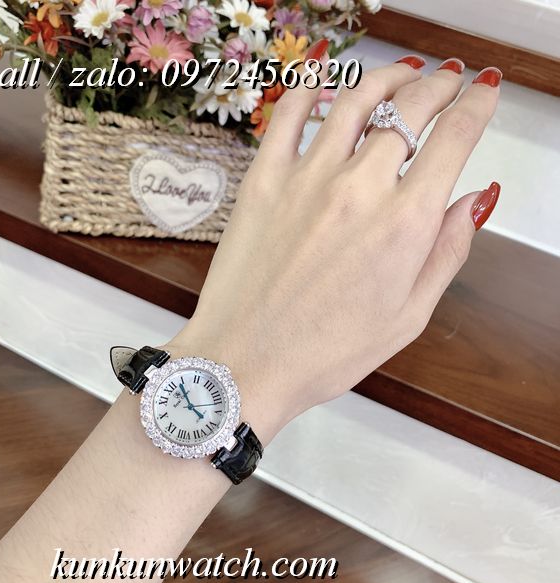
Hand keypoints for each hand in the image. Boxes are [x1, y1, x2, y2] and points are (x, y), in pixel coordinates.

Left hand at [168, 55, 500, 442]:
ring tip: (404, 73)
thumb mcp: (408, 316)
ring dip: (388, 77)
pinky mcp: (262, 181)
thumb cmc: (325, 352)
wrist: (245, 362)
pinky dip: (310, 89)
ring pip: (356, 100)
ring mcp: (305, 180)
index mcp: (404, 225)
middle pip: (411, 110)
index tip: (484, 97)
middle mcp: (358, 190)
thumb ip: (447, 252)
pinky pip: (287, 116)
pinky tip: (325, 83)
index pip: (454, 139)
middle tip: (450, 83)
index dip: (478, 108)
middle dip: (440, 87)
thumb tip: (474, 201)